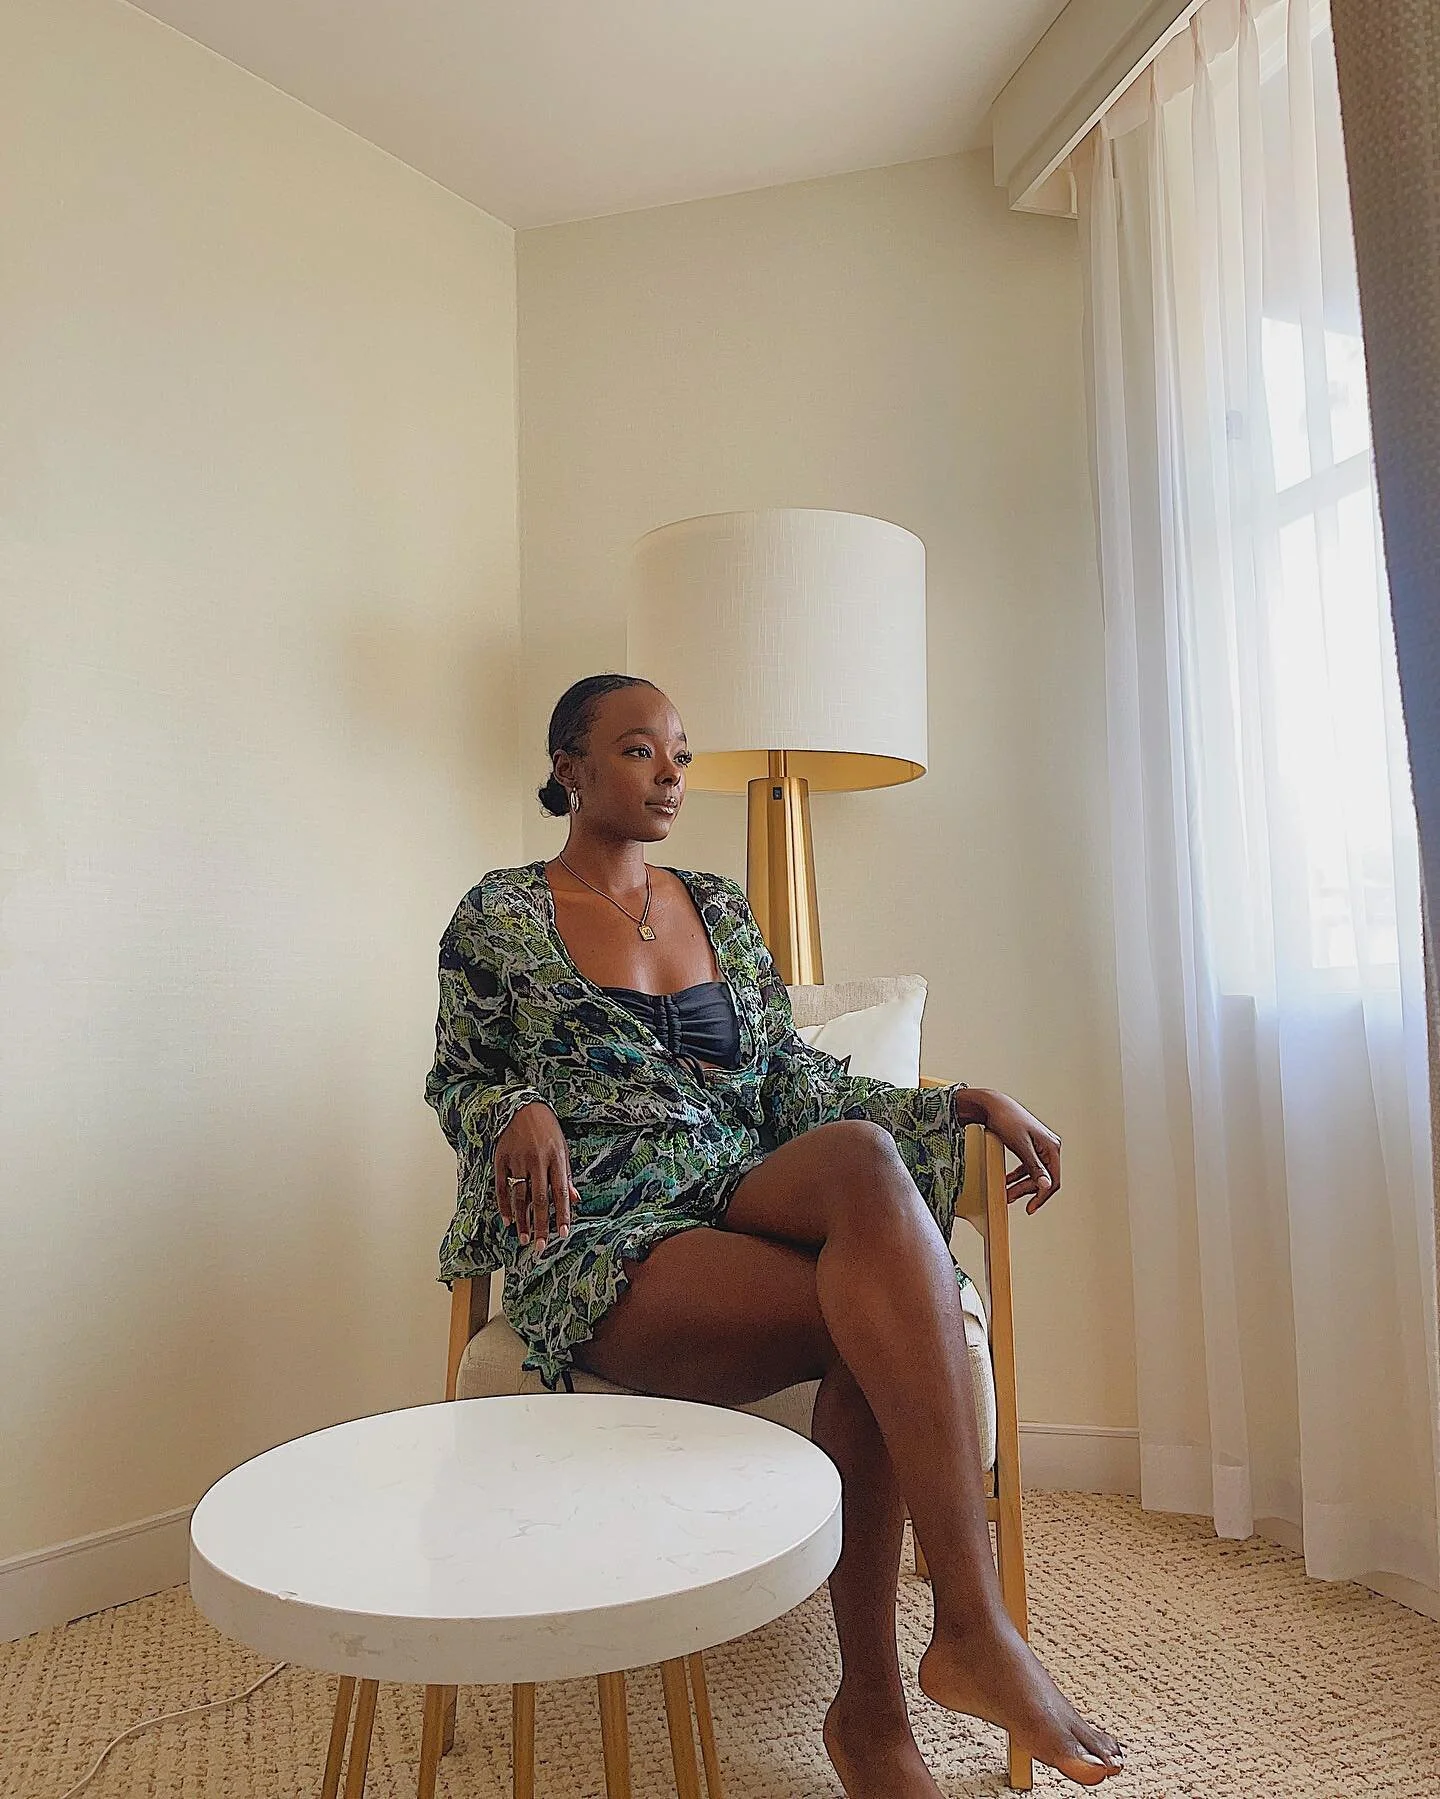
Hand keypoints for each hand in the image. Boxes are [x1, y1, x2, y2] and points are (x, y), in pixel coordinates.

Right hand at [493, 1101, 579, 1250]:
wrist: (522, 1106)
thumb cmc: (546, 1129)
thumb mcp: (562, 1148)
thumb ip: (566, 1176)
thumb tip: (575, 1199)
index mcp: (556, 1158)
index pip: (561, 1192)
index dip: (562, 1214)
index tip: (563, 1234)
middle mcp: (537, 1160)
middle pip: (540, 1198)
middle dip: (541, 1224)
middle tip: (541, 1246)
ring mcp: (517, 1160)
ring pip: (520, 1196)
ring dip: (522, 1220)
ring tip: (525, 1238)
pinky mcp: (501, 1159)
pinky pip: (501, 1187)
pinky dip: (504, 1205)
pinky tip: (507, 1221)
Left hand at [955, 1088, 1062, 1212]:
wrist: (993, 1104)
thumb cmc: (1006, 1120)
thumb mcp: (1021, 1146)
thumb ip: (1034, 1167)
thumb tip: (1046, 1184)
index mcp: (1052, 1146)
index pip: (1053, 1180)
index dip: (1042, 1196)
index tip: (1030, 1208)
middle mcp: (1050, 1146)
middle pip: (1043, 1178)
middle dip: (1026, 1190)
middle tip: (1010, 1198)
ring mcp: (1041, 1146)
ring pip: (1034, 1173)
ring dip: (1021, 1185)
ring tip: (1007, 1193)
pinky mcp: (1031, 1145)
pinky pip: (1028, 1166)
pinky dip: (1018, 1175)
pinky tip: (1008, 1181)